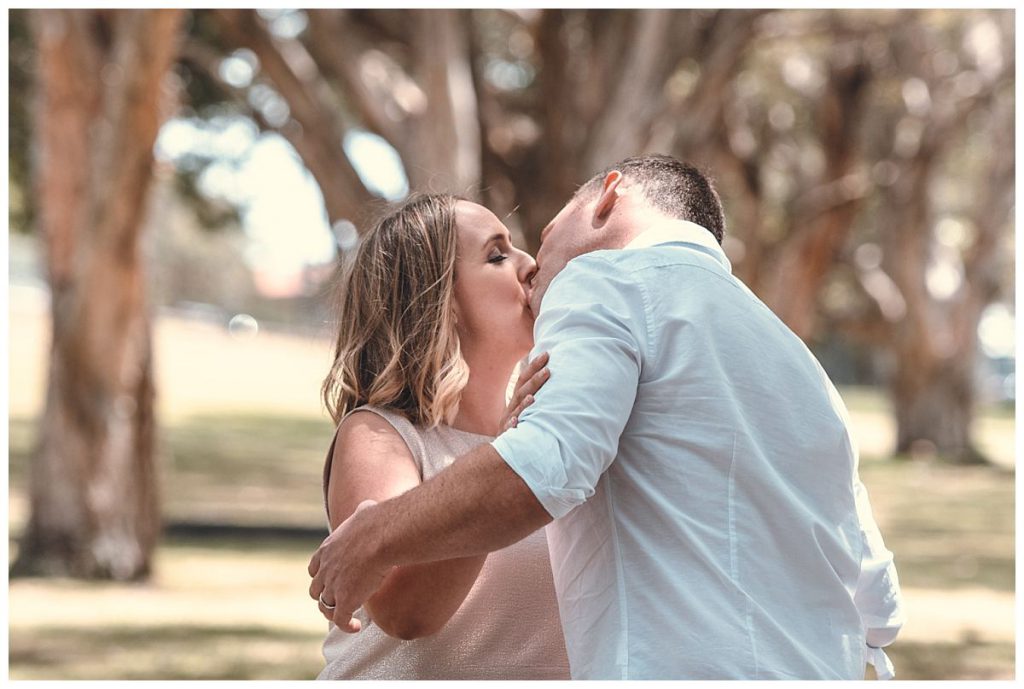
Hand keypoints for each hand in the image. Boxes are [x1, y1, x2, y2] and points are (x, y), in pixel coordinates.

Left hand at [308, 499, 389, 631]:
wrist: (381, 536)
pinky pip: (340, 620)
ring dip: (335, 612)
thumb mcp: (364, 511)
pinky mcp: (344, 600)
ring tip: (347, 616)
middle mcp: (326, 569)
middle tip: (340, 598)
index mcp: (328, 549)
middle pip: (316, 589)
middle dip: (325, 594)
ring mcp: (333, 586)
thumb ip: (362, 512)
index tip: (331, 579)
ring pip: (325, 606)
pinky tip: (356, 627)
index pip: (314, 567)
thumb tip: (369, 506)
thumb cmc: (377, 521)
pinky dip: (345, 625)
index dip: (321, 575)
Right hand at [499, 352, 549, 430]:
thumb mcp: (526, 407)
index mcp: (516, 399)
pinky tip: (516, 421)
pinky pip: (508, 430)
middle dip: (534, 381)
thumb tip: (553, 374)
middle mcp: (512, 407)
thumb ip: (536, 393)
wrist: (503, 448)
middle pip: (522, 391)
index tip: (546, 354)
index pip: (524, 379)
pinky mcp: (506, 435)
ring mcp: (508, 420)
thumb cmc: (520, 425)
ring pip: (516, 410)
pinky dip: (511, 425)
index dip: (534, 366)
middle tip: (548, 371)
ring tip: (533, 397)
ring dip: (524, 404)